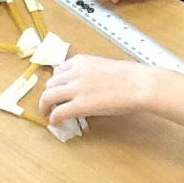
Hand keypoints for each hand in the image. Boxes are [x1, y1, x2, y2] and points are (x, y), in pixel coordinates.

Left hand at [38, 55, 161, 123]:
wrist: (138, 84)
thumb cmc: (128, 76)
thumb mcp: (103, 66)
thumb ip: (88, 72)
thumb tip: (81, 83)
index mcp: (81, 61)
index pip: (58, 70)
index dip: (57, 81)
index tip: (58, 88)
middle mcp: (74, 72)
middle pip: (51, 83)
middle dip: (50, 93)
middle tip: (51, 103)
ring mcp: (75, 88)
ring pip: (48, 96)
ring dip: (46, 106)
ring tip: (48, 113)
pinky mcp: (79, 105)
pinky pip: (57, 112)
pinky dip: (53, 117)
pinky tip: (54, 122)